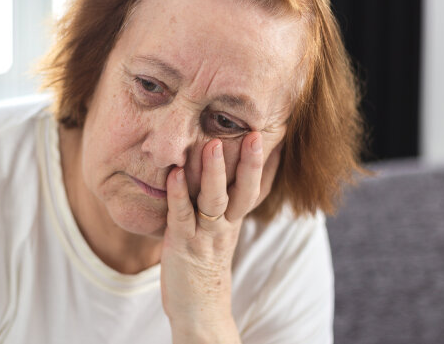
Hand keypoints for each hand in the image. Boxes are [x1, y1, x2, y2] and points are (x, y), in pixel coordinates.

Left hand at [160, 132, 281, 342]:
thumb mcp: (221, 231)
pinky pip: (182, 215)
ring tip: (214, 145)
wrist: (198, 309)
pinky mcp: (182, 244)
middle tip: (255, 134)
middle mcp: (225, 226)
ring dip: (214, 172)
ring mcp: (205, 235)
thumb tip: (225, 179)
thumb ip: (224, 205)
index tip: (268, 134)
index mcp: (235, 220)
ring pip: (215, 200)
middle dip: (250, 162)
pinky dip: (179, 193)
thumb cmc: (206, 263)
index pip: (254, 188)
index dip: (262, 163)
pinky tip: (175, 174)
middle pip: (244, 191)